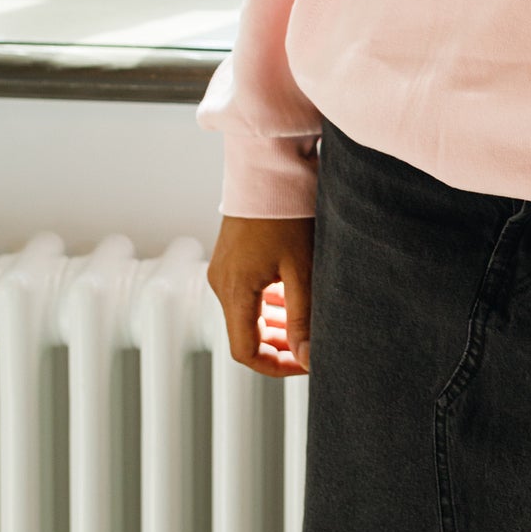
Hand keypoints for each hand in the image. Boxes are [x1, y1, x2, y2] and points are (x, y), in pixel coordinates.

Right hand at [208, 215, 314, 376]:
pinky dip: (266, 304)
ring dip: (273, 325)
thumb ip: (303, 316)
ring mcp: (222, 269)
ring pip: (245, 314)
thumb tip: (307, 357)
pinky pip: (244, 294)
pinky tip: (290, 300)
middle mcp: (221, 283)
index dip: (276, 366)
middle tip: (310, 347)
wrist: (268, 166)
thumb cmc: (286, 211)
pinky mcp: (228, 258)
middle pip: (244, 334)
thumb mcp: (301, 268)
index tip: (305, 363)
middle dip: (277, 347)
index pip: (246, 351)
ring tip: (305, 326)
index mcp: (235, 290)